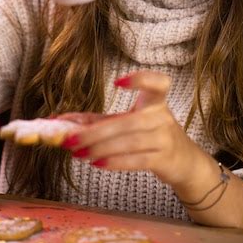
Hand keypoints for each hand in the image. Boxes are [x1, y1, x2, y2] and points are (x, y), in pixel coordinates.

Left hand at [60, 70, 203, 187]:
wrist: (184, 161)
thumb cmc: (150, 135)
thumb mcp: (127, 122)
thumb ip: (95, 120)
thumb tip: (59, 121)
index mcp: (155, 101)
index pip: (157, 83)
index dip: (140, 79)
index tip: (118, 83)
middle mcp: (162, 116)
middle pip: (128, 121)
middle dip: (95, 132)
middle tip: (69, 138)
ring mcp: (165, 138)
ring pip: (130, 142)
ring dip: (100, 148)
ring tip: (78, 152)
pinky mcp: (163, 159)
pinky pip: (137, 160)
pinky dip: (115, 162)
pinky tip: (97, 163)